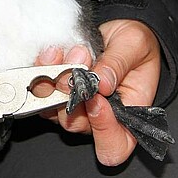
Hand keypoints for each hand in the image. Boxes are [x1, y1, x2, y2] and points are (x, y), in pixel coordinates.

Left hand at [35, 19, 160, 165]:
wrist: (118, 33)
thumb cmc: (135, 46)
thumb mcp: (135, 45)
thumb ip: (119, 63)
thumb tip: (101, 81)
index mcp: (127, 115)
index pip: (115, 145)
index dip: (103, 130)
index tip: (97, 100)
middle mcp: (98, 117)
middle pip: (75, 124)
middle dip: (70, 94)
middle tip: (77, 64)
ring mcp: (75, 106)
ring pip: (52, 109)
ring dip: (54, 81)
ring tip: (65, 54)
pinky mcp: (57, 92)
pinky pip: (41, 91)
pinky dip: (42, 71)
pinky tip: (52, 54)